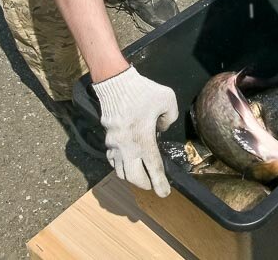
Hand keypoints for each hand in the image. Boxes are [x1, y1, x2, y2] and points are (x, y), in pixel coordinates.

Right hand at [92, 66, 178, 196]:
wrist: (115, 83)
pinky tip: (127, 162)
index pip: (153, 169)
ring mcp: (115, 144)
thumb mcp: (167, 100)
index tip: (165, 194)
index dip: (160, 184)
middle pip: (134, 178)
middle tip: (153, 185)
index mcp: (144, 140)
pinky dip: (120, 165)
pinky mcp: (107, 138)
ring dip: (131, 177)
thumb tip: (162, 129)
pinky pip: (112, 159)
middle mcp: (128, 146)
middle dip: (145, 185)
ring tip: (141, 175)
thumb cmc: (143, 91)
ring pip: (120, 171)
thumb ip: (170, 118)